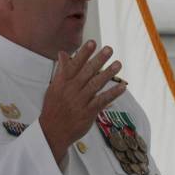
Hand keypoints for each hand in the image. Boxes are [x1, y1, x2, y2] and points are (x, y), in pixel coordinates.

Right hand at [39, 40, 124, 162]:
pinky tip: (122, 87)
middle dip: (98, 60)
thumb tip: (63, 53)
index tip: (92, 42)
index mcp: (62, 83)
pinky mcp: (88, 113)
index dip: (83, 53)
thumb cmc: (53, 109)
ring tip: (118, 64)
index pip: (74, 65)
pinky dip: (112, 94)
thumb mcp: (53, 88)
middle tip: (109, 49)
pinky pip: (102, 101)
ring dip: (108, 74)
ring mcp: (80, 101)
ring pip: (95, 84)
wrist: (52, 132)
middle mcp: (71, 90)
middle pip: (87, 72)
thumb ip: (61, 70)